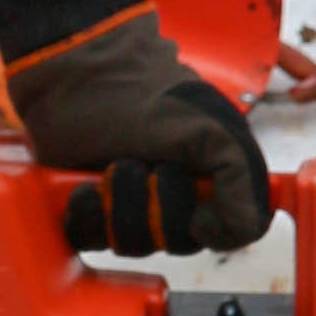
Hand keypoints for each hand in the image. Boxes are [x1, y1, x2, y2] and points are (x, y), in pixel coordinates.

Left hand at [4, 4, 273, 255]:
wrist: (71, 72)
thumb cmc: (140, 92)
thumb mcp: (211, 130)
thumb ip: (243, 178)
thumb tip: (244, 227)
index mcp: (212, 174)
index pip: (231, 231)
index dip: (216, 229)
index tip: (199, 213)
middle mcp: (174, 194)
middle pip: (179, 243)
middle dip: (160, 207)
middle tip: (147, 165)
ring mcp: (130, 203)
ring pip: (134, 244)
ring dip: (122, 204)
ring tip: (114, 164)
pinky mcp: (88, 207)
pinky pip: (91, 240)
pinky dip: (87, 214)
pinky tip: (85, 186)